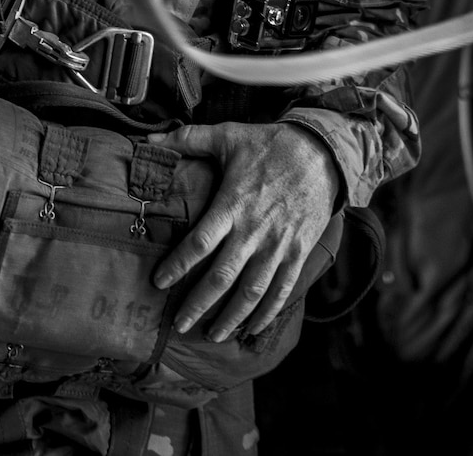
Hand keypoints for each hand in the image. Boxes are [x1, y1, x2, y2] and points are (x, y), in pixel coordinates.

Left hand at [152, 122, 340, 341]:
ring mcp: (279, 245)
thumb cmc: (271, 145)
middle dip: (198, 305)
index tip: (158, 283)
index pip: (198, 244)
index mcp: (232, 205)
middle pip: (222, 277)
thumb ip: (188, 139)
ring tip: (212, 335)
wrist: (322, 151)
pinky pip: (282, 289)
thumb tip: (150, 139)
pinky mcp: (299, 252)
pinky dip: (267, 312)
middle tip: (179, 325)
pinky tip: (252, 328)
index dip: (176, 266)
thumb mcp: (228, 135)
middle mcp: (254, 231)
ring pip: (252, 291)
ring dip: (231, 317)